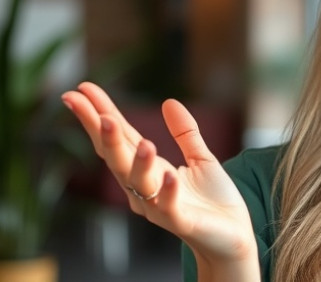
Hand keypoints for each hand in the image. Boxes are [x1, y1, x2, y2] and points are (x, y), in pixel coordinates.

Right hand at [62, 82, 258, 269]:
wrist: (232, 237)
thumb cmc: (213, 201)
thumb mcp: (201, 158)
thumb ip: (185, 133)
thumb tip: (169, 102)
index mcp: (149, 169)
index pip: (120, 137)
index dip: (101, 113)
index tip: (82, 89)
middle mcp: (145, 188)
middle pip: (117, 157)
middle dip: (102, 131)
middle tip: (84, 103)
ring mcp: (160, 206)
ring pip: (138, 181)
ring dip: (136, 160)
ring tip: (140, 138)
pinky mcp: (181, 221)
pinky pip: (169, 205)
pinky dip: (167, 190)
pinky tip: (169, 173)